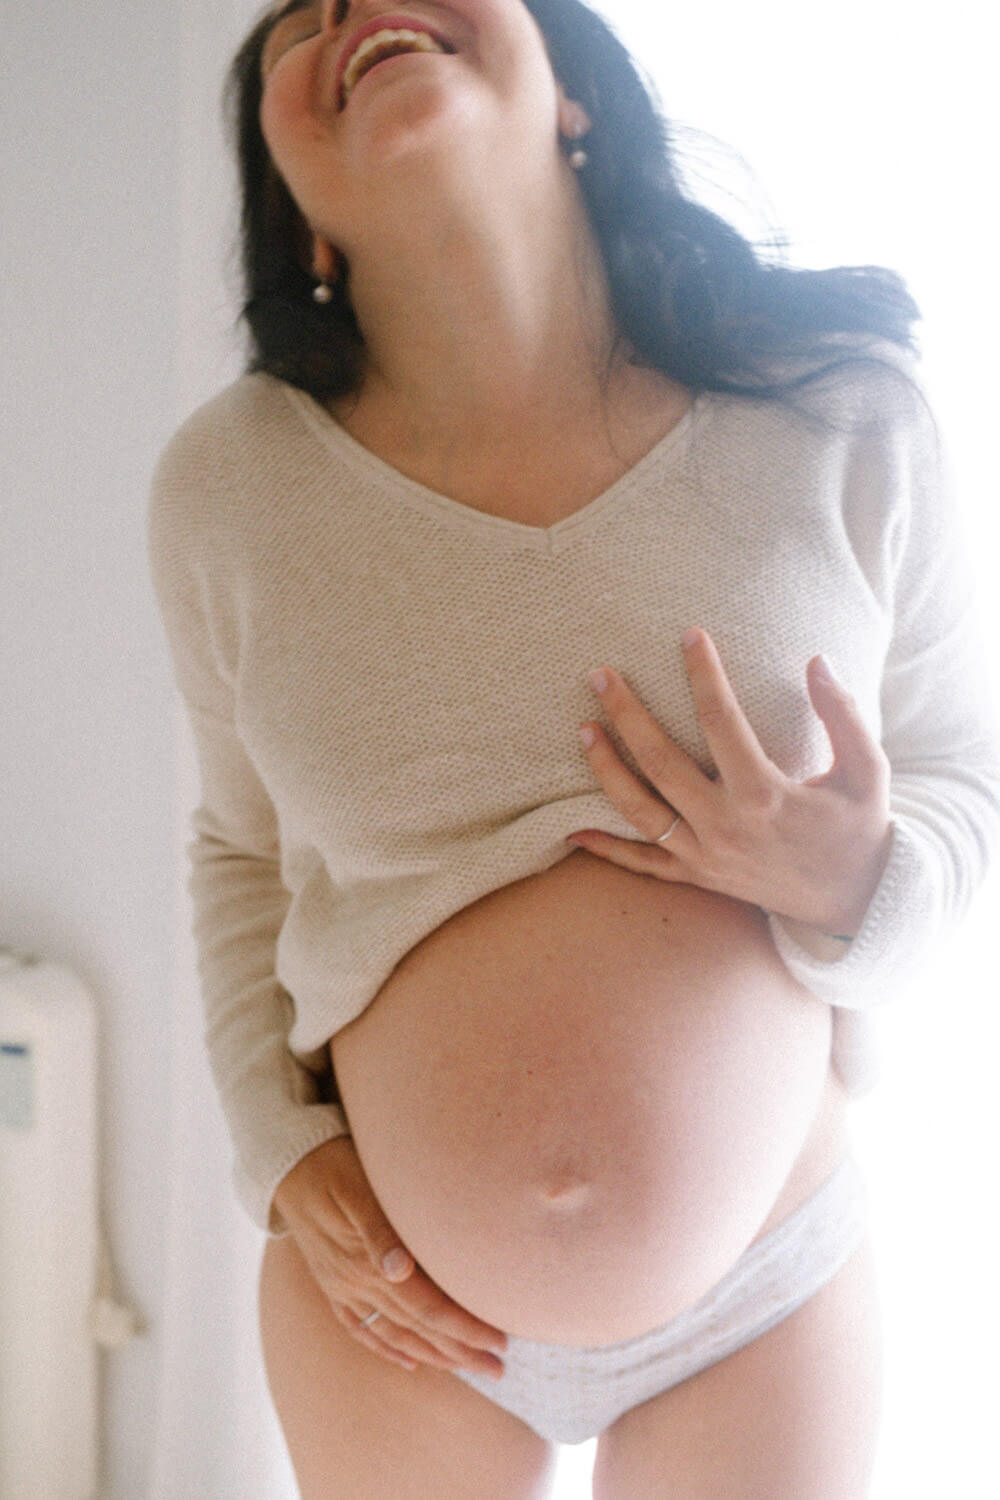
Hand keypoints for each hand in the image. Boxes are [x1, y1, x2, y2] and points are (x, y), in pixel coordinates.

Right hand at [272, 1136, 507, 1378]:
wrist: (286, 1163)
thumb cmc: (334, 1163)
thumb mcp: (357, 1186)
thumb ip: (379, 1230)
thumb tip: (400, 1271)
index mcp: (366, 1261)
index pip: (426, 1307)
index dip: (464, 1327)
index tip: (500, 1340)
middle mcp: (354, 1283)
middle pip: (417, 1328)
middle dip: (460, 1351)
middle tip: (498, 1368)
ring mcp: (341, 1287)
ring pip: (393, 1333)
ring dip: (434, 1356)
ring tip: (469, 1368)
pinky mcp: (332, 1284)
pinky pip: (361, 1327)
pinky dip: (386, 1347)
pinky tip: (409, 1361)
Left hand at [567, 629, 893, 938]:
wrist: (854, 901)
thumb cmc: (859, 828)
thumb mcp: (868, 771)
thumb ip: (844, 715)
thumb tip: (817, 660)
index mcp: (766, 794)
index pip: (721, 720)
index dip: (703, 674)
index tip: (689, 635)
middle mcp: (726, 826)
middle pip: (660, 762)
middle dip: (626, 714)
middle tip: (600, 674)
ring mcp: (706, 856)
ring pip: (639, 810)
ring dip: (606, 769)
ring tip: (583, 728)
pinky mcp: (698, 878)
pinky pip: (642, 864)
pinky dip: (606, 849)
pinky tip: (572, 828)